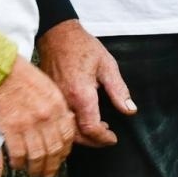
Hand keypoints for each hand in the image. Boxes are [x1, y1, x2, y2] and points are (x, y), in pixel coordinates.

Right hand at [0, 55, 75, 176]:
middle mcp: (47, 117)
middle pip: (55, 149)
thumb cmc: (24, 76)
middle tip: (49, 173)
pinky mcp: (11, 128)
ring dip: (37, 168)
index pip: (69, 135)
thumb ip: (59, 106)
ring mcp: (29, 124)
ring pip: (38, 155)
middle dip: (53, 165)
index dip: (66, 150)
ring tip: (35, 173)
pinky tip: (18, 165)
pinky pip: (19, 153)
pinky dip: (19, 162)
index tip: (61, 157)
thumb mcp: (51, 87)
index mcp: (59, 105)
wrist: (2, 70)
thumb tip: (65, 123)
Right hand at [36, 19, 134, 146]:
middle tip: (107, 138)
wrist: (57, 35)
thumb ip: (119, 90)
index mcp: (80, 94)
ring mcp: (53, 102)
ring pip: (64, 131)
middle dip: (93, 141)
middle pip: (76, 135)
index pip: (91, 128)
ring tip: (98, 130)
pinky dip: (70, 128)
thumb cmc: (83, 47)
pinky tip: (82, 122)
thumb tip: (129, 110)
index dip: (103, 138)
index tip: (113, 139)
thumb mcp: (107, 65)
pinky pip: (57, 121)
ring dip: (81, 137)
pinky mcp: (48, 99)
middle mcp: (64, 102)